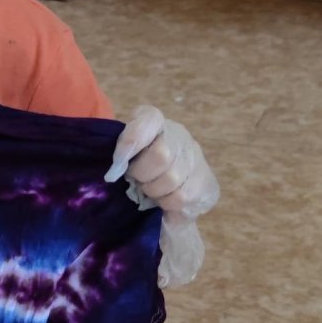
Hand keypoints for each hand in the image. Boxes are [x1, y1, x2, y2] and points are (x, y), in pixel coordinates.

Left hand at [104, 106, 218, 287]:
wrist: (162, 200)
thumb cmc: (134, 175)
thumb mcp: (120, 160)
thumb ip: (117, 157)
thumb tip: (114, 171)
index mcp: (153, 123)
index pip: (148, 119)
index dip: (132, 141)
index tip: (117, 165)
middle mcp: (178, 134)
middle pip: (161, 155)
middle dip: (143, 175)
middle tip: (137, 182)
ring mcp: (195, 156)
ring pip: (172, 178)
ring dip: (155, 192)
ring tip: (151, 191)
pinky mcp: (207, 181)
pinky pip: (183, 196)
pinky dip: (168, 203)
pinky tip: (165, 201)